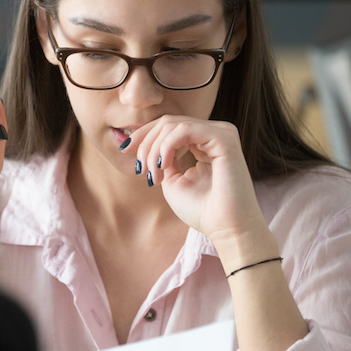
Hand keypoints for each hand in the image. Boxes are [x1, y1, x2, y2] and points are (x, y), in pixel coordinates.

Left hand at [129, 116, 267, 244]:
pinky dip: (167, 145)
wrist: (226, 229)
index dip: (143, 135)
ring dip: (154, 149)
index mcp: (204, 142)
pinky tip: (163, 164)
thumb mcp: (172, 181)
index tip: (124, 150)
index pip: (169, 126)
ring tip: (153, 174)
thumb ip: (163, 160)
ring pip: (173, 124)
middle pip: (168, 122)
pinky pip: (185, 129)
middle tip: (140, 170)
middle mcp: (214, 133)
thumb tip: (150, 146)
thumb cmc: (202, 210)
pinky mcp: (224, 138)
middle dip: (145, 143)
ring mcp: (221, 133)